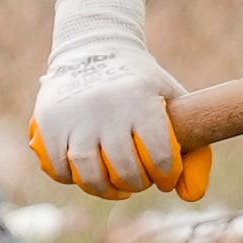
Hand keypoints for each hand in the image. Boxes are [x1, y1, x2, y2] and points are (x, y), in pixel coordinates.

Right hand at [27, 0, 210, 199]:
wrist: (94, 46)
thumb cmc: (141, 84)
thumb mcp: (173, 101)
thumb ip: (193, 148)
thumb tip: (191, 196)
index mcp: (141, 100)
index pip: (159, 156)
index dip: (166, 175)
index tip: (165, 176)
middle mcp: (106, 107)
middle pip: (124, 170)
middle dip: (137, 183)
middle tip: (140, 179)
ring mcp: (74, 115)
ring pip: (88, 174)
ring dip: (105, 189)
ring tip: (115, 184)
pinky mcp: (48, 122)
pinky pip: (58, 169)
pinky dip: (72, 178)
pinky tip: (87, 171)